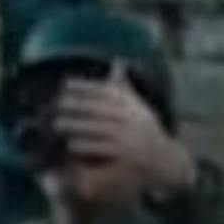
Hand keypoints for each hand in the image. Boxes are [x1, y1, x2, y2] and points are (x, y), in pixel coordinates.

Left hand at [48, 94, 196, 209]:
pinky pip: (103, 149)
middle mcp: (133, 121)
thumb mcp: (138, 108)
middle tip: (57, 104)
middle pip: (99, 109)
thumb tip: (118, 62)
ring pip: (98, 129)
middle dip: (77, 105)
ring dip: (77, 126)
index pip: (107, 92)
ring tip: (58, 123)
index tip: (67, 84)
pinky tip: (71, 144)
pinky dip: (86, 145)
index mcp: (133, 106)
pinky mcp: (128, 157)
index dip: (86, 87)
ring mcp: (130, 139)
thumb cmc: (145, 132)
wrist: (166, 162)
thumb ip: (124, 88)